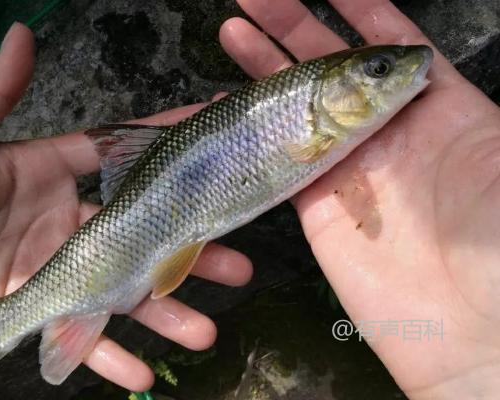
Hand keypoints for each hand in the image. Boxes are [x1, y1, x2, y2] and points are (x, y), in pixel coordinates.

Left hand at [0, 23, 251, 391]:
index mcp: (48, 174)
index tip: (208, 133)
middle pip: (139, 235)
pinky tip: (141, 374)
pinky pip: (77, 335)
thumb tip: (21, 33)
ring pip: (121, 291)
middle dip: (188, 251)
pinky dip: (106, 357)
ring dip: (163, 314)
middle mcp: (63, 221)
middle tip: (236, 265)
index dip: (162, 144)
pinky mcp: (35, 309)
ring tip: (204, 332)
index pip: (119, 156)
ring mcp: (54, 268)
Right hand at [219, 0, 499, 397]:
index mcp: (436, 110)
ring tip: (234, 30)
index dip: (359, 11)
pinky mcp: (315, 205)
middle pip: (332, 67)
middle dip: (295, 26)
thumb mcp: (496, 160)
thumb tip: (423, 62)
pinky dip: (254, 130)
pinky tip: (230, 104)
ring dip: (266, 69)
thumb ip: (458, 113)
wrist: (472, 334)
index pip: (391, 43)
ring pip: (297, 107)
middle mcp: (385, 132)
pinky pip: (278, 160)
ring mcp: (346, 168)